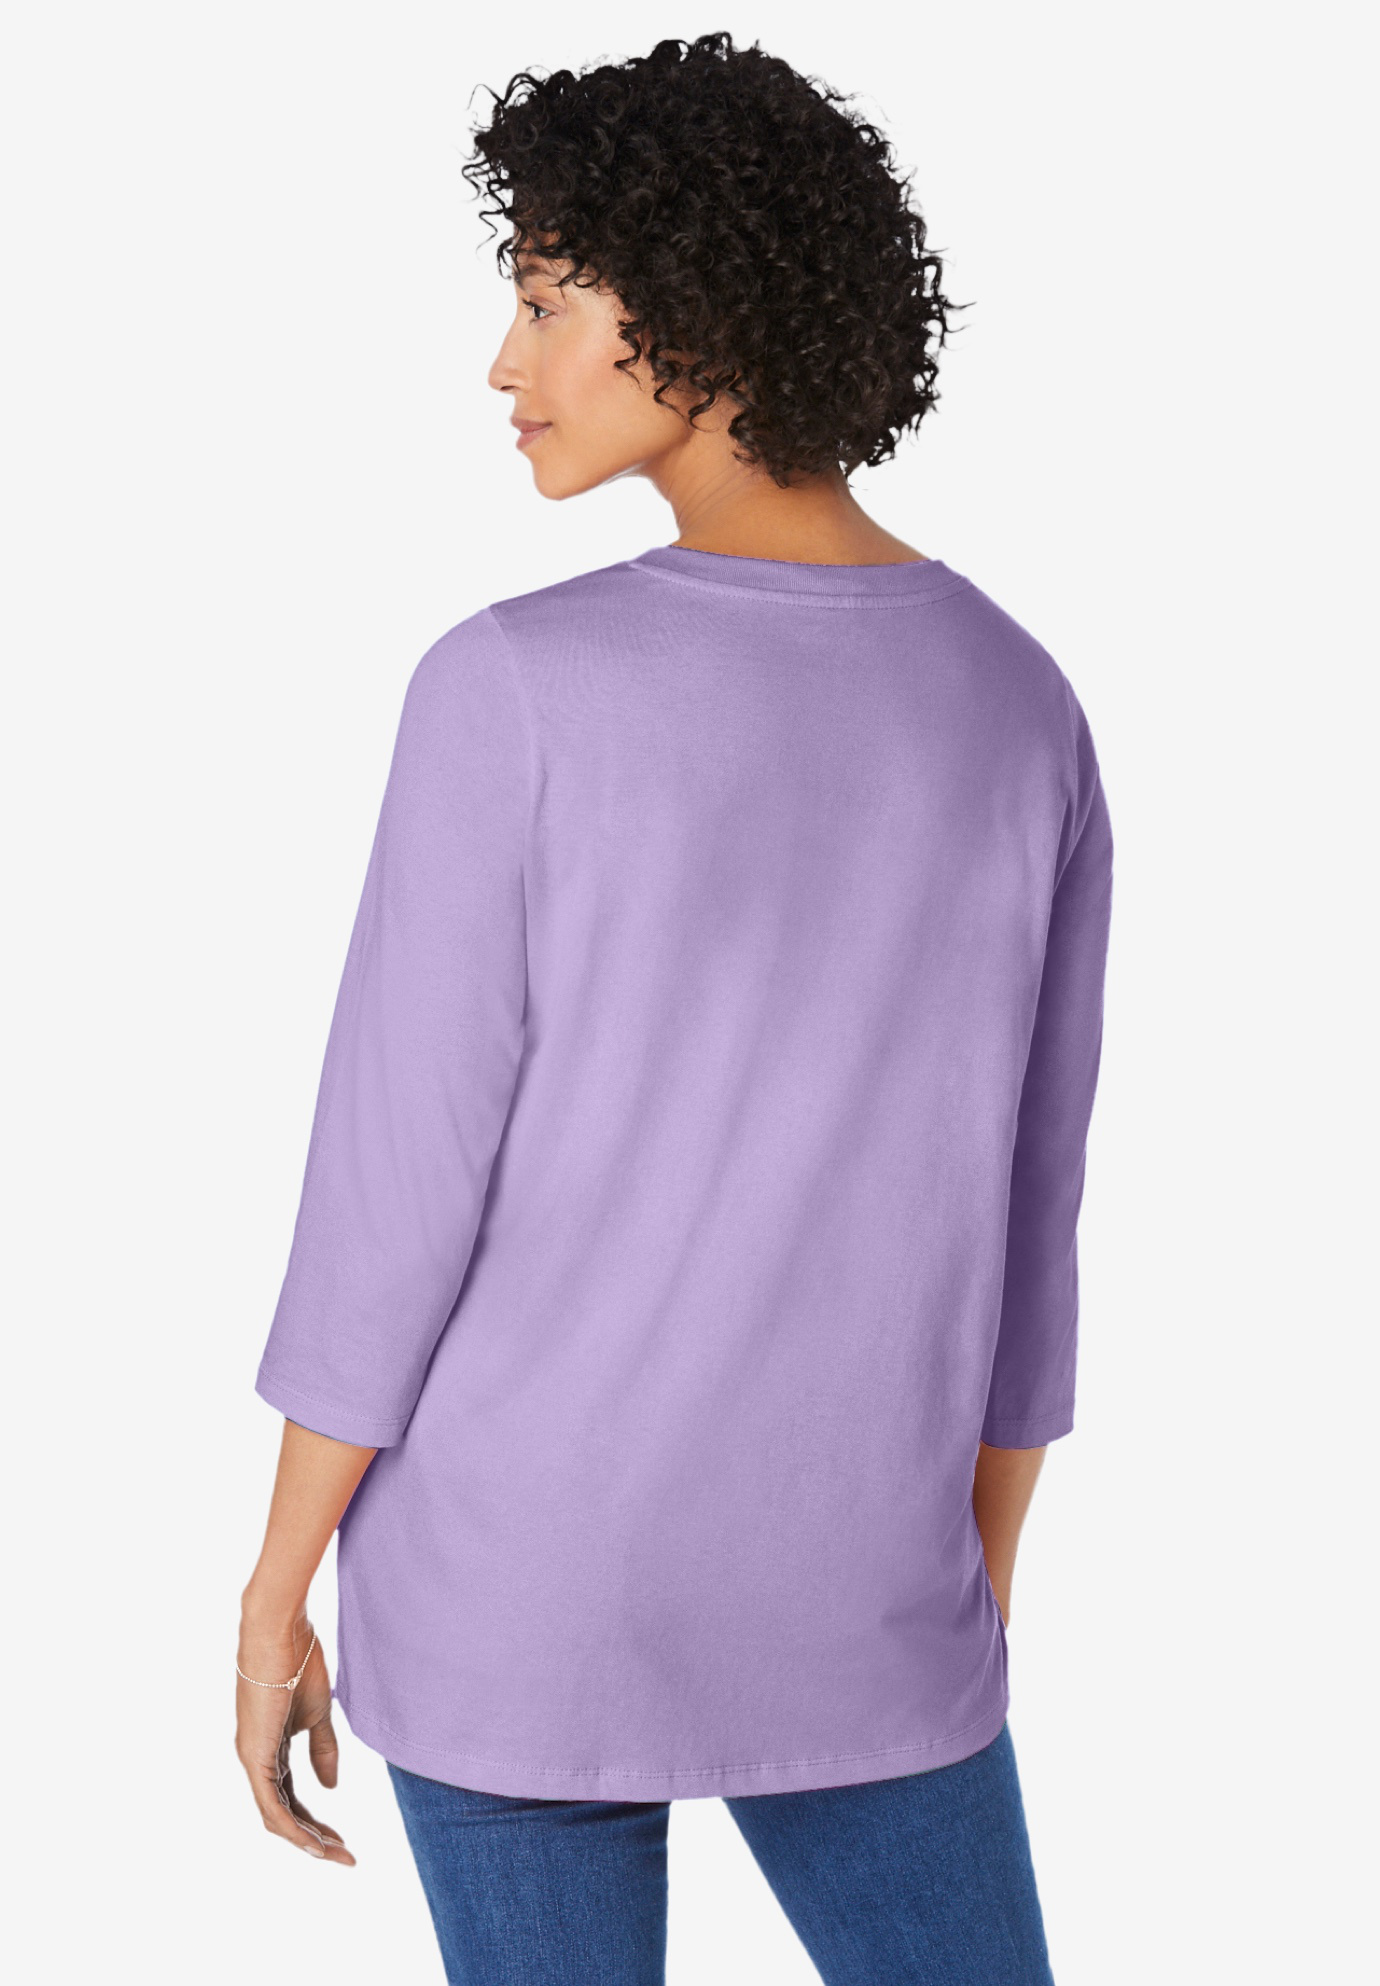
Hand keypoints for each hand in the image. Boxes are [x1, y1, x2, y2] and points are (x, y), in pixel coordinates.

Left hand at [235, 1616, 355, 1864]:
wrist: (280, 1632)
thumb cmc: (298, 1661)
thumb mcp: (318, 1712)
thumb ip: (322, 1749)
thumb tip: (330, 1787)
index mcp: (270, 1746)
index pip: (291, 1795)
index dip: (316, 1819)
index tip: (343, 1837)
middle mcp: (256, 1758)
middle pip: (284, 1812)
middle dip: (314, 1837)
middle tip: (344, 1855)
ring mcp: (253, 1758)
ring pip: (277, 1816)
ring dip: (306, 1839)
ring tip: (336, 1854)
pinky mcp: (255, 1755)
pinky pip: (272, 1804)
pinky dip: (292, 1826)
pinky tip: (314, 1842)